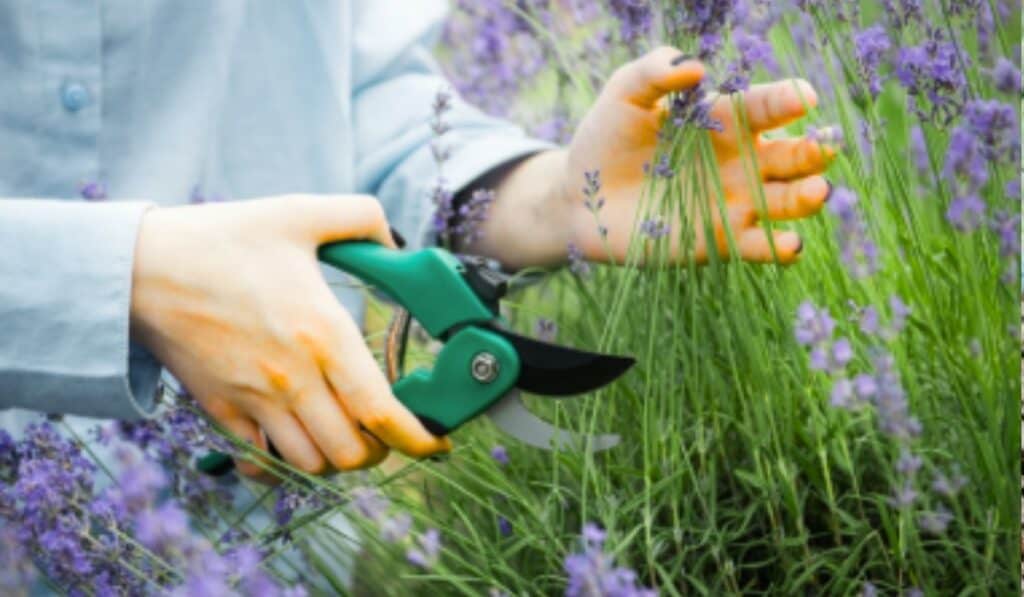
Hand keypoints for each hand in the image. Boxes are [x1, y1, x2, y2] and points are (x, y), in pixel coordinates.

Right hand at [130, 195, 450, 477]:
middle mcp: (294, 378)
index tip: (435, 444)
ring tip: (344, 432)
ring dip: (336, 457)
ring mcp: (255, 400)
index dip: (418, 439)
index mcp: (323, 334)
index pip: (382, 412)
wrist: (142, 267)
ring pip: (312, 464)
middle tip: (386, 430)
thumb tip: (395, 242)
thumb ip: (360, 216)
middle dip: (380, 451)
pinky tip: (294, 436)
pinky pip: (263, 461)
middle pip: (352, 452)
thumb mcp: (299, 212)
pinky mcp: (223, 411)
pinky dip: (286, 460)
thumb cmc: (223, 239)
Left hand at [566, 46, 835, 264]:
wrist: (580, 198)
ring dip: (807, 196)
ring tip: (816, 191)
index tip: (804, 98)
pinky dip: (781, 248)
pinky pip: (761, 247)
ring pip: (789, 200)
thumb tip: (694, 68)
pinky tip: (788, 245)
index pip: (768, 106)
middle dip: (812, 151)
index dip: (789, 99)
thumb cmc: (606, 139)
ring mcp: (736, 201)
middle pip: (793, 155)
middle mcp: (741, 160)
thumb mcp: (625, 94)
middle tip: (820, 148)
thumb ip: (654, 70)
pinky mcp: (722, 240)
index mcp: (726, 119)